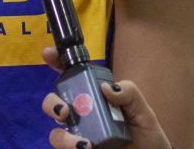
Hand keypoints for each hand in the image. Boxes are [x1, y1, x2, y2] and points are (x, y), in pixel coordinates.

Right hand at [39, 47, 171, 148]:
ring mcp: (79, 134)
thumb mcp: (142, 108)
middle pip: (54, 102)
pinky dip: (69, 147)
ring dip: (63, 136)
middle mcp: (82, 113)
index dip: (57, 62)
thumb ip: (129, 92)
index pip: (72, 76)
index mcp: (94, 95)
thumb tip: (106, 88)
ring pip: (55, 131)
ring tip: (83, 144)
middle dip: (52, 103)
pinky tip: (87, 148)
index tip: (48, 54)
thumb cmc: (145, 132)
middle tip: (65, 111)